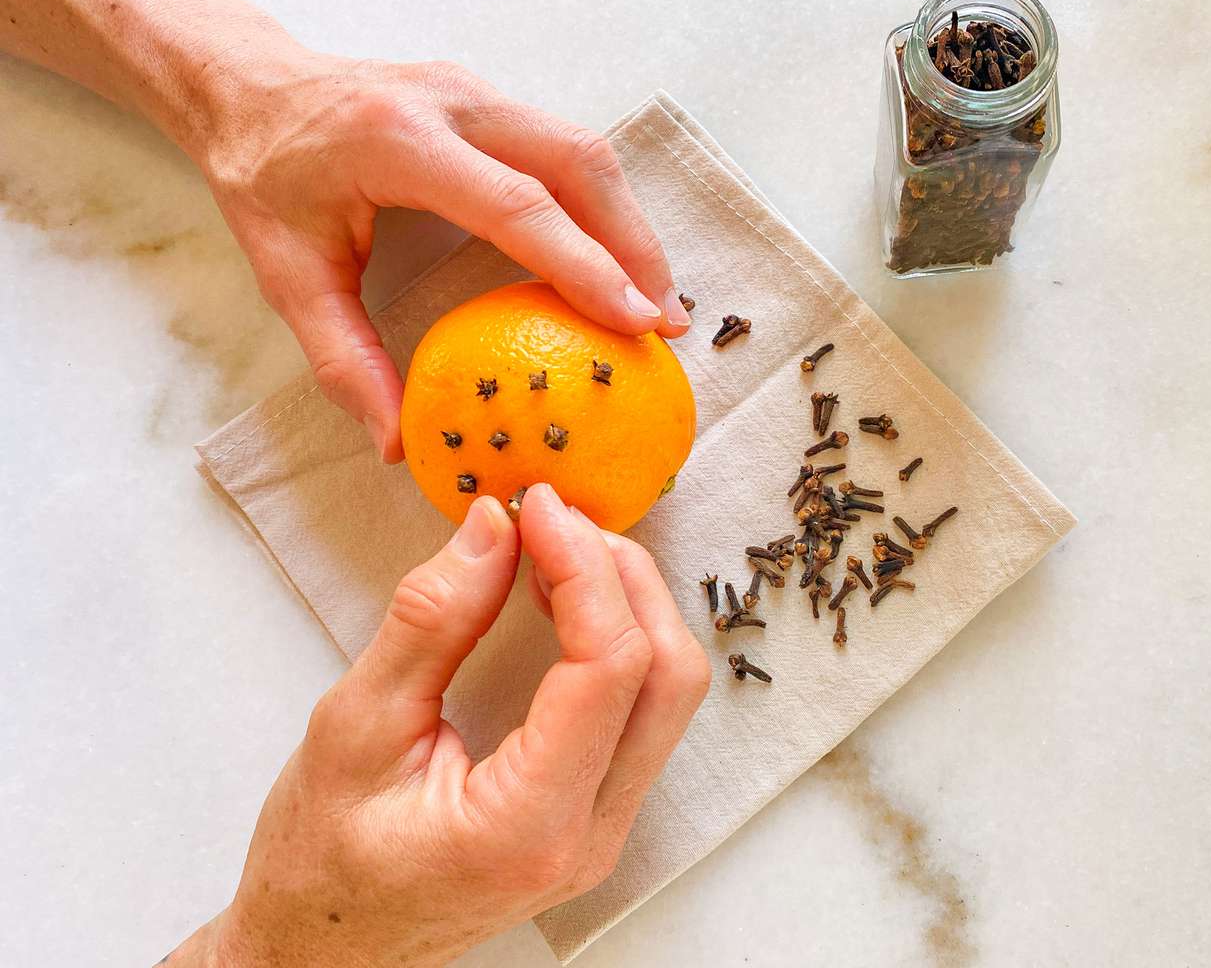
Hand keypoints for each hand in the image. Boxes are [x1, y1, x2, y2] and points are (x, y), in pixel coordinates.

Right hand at [164, 485, 709, 965]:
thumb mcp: (353, 727)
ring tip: (558, 549)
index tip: (542, 507)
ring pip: (669, 695)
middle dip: (624, 577)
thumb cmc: (319, 859)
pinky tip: (565, 599)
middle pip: (668, 677)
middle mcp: (590, 834)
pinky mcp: (597, 814)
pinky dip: (619, 641)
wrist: (323, 949)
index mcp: (530, 824)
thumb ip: (431, 622)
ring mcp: (604, 830)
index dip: (586, 568)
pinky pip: (642, 713)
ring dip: (629, 605)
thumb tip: (493, 527)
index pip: (609, 669)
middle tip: (557, 518)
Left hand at [195, 52, 691, 461]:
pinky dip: (603, 205)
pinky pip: (565, 147)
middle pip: (576, 162)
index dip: (586, 265)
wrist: (249, 88)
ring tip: (655, 299)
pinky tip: (615, 258)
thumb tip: (397, 443)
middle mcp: (450, 101)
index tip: (636, 322)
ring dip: (629, 225)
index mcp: (398, 142)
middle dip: (634, 244)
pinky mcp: (490, 99)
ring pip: (583, 149)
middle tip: (666, 322)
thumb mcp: (288, 276)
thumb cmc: (263, 178)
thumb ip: (344, 360)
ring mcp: (475, 91)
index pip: (518, 205)